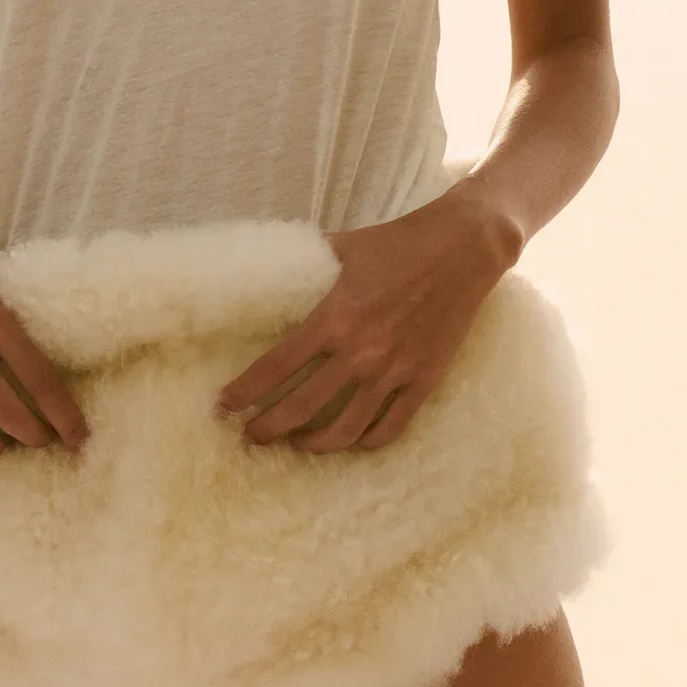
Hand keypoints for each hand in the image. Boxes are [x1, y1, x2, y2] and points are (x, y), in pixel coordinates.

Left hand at [212, 197, 520, 453]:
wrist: (463, 248)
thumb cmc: (399, 242)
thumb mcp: (343, 246)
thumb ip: (307, 262)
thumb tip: (272, 266)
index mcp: (335, 317)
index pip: (277, 366)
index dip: (245, 391)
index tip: (223, 406)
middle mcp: (361, 352)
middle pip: (302, 407)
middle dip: (269, 427)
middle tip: (250, 435)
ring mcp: (395, 371)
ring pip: (345, 429)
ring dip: (313, 444)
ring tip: (295, 444)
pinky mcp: (424, 381)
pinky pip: (391, 428)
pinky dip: (366, 442)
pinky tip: (350, 441)